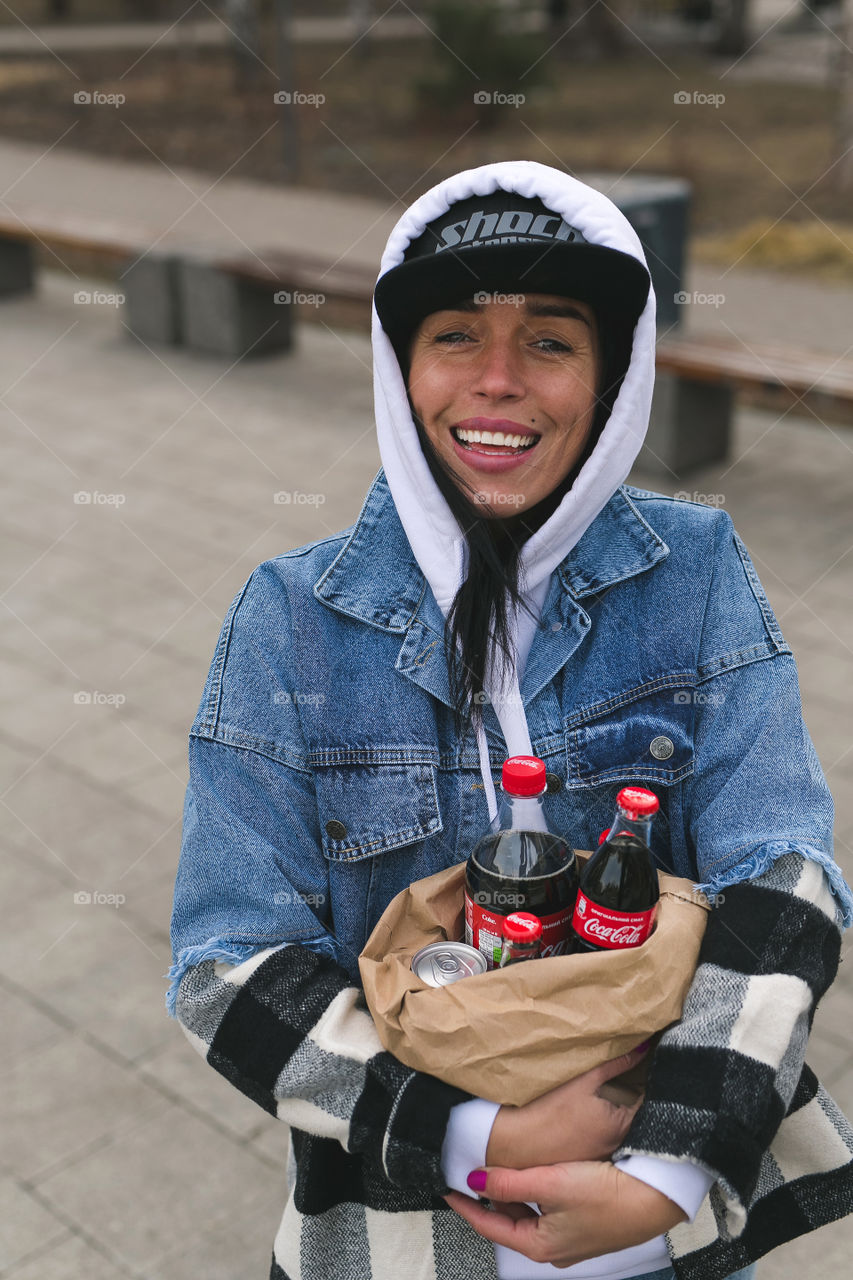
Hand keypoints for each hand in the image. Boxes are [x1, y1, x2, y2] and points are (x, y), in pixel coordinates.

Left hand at [444, 1160, 686, 1268]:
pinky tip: (534, 1177)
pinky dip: (534, 1196)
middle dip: (488, 1201)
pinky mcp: (587, 1226)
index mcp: (540, 1246)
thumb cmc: (606, 1194)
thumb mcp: (551, 1182)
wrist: (656, 1198)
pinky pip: (548, 1212)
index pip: (490, 1227)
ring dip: (512, 1197)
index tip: (445, 1190)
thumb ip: (509, 1182)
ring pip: (530, 1217)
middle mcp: (554, 1249)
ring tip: (495, 1173)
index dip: (466, 1207)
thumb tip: (472, 1180)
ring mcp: (572, 1240)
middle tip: (469, 1176)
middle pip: (509, 1223)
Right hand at [485, 1045, 646, 1168]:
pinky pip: (607, 1137)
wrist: (514, 1143)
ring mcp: (604, 1155)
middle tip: (638, 1070)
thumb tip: (643, 1047)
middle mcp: (619, 1144)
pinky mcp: (588, 1158)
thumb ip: (616, 1063)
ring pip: (623, 1127)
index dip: (653, 1081)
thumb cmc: (547, 1109)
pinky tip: (596, 1109)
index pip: (651, 1101)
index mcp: (622, 1124)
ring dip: (624, 1109)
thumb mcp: (584, 1080)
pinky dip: (608, 1123)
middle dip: (640, 1094)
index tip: (655, 1063)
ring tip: (618, 1085)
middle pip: (639, 1115)